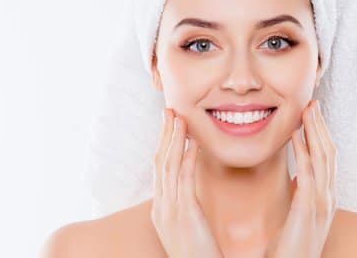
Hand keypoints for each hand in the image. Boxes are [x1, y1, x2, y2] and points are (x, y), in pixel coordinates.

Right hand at [151, 109, 223, 257]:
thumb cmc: (197, 253)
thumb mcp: (185, 226)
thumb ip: (184, 204)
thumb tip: (189, 184)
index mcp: (161, 209)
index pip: (159, 169)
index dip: (164, 144)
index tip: (169, 125)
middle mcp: (161, 207)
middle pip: (159, 163)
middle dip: (164, 135)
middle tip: (169, 111)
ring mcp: (170, 211)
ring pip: (168, 168)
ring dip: (174, 141)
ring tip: (179, 119)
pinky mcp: (184, 216)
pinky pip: (184, 182)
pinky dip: (186, 160)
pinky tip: (192, 145)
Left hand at [265, 100, 337, 257]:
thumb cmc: (293, 244)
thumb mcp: (301, 214)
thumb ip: (303, 194)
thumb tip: (300, 176)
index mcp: (326, 196)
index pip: (328, 158)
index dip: (322, 135)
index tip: (313, 116)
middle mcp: (328, 196)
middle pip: (329, 152)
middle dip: (321, 126)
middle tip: (312, 104)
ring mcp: (321, 202)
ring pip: (323, 158)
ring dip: (315, 132)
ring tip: (307, 111)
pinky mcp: (308, 209)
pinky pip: (308, 173)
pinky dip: (304, 152)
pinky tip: (296, 136)